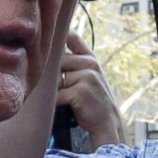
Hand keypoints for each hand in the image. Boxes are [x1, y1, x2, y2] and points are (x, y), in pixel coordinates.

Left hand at [57, 32, 125, 147]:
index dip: (61, 35)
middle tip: (58, 89)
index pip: (73, 38)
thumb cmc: (93, 101)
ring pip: (56, 80)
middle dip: (52, 76)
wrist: (108, 123)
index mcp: (91, 59)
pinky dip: (56, 103)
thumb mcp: (90, 77)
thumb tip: (49, 52)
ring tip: (67, 100)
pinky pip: (57, 94)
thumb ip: (76, 62)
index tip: (50, 36)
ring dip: (55, 92)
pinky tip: (66, 107)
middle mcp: (90, 63)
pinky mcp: (81, 90)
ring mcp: (87, 76)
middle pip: (57, 62)